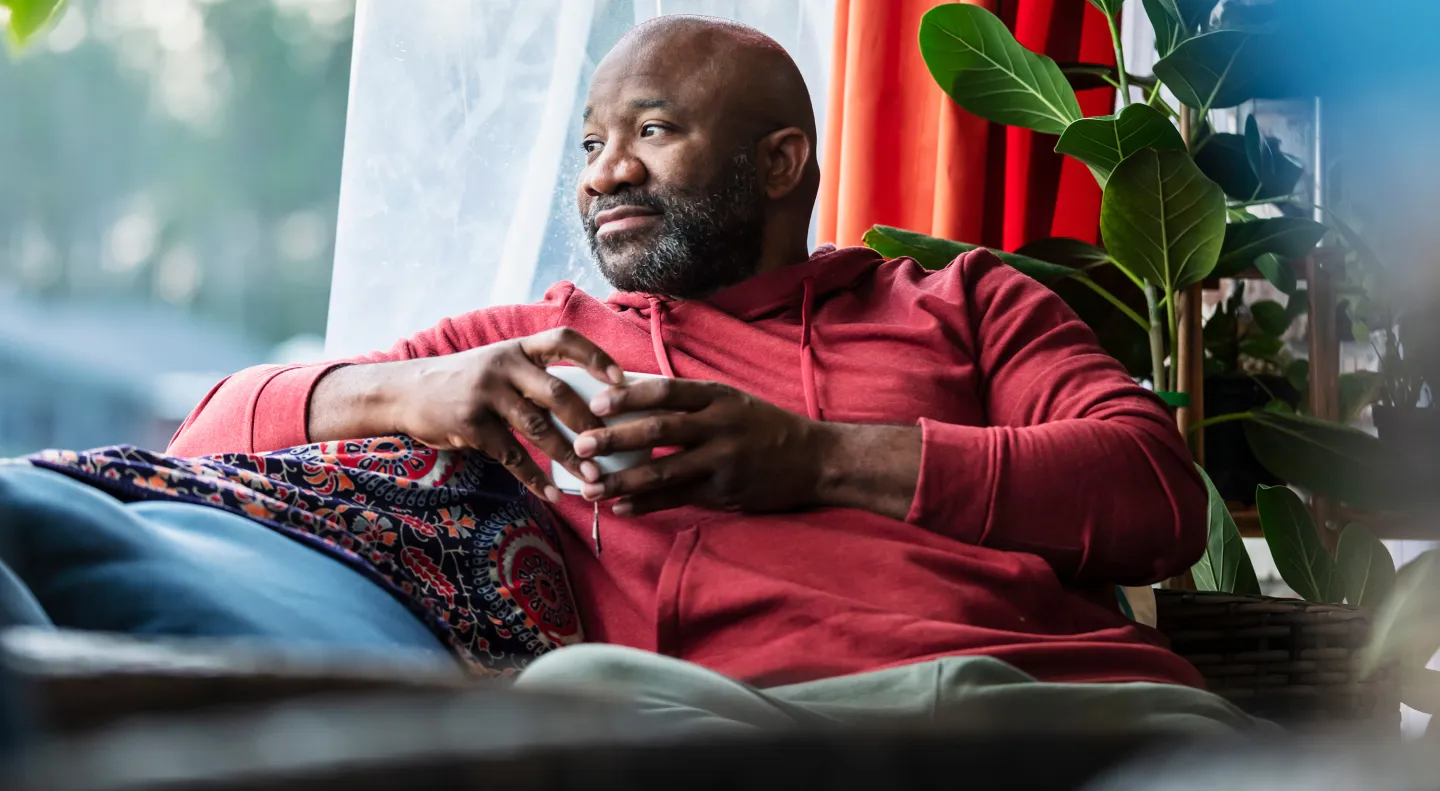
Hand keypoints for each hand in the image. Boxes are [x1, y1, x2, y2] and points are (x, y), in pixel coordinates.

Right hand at [386, 328, 622, 501]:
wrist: (406, 391)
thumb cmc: (465, 382)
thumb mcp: (499, 365)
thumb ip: (534, 377)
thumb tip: (589, 405)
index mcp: (518, 349)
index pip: (564, 340)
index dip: (596, 357)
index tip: (622, 380)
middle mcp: (504, 366)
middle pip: (557, 391)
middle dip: (589, 422)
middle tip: (614, 445)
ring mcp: (486, 395)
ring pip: (538, 429)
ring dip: (569, 456)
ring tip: (593, 478)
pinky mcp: (470, 425)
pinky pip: (511, 456)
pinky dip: (535, 478)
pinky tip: (553, 494)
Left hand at [570, 378, 831, 515]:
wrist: (815, 460)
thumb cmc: (765, 427)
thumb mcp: (734, 402)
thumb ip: (693, 402)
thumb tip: (637, 398)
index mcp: (718, 397)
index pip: (666, 392)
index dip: (628, 396)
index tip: (597, 402)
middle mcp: (719, 426)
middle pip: (658, 430)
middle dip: (615, 439)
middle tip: (580, 445)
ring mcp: (723, 461)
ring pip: (664, 471)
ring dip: (623, 480)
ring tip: (590, 487)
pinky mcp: (725, 492)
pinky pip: (679, 498)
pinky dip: (648, 504)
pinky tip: (622, 508)